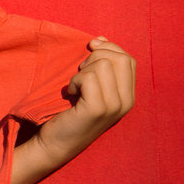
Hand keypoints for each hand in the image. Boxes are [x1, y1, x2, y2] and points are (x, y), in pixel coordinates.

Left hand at [39, 37, 134, 157]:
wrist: (55, 143)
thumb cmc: (70, 112)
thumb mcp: (92, 86)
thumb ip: (101, 64)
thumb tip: (100, 40)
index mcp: (128, 96)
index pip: (128, 59)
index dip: (109, 49)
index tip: (89, 51)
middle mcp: (126, 102)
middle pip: (120, 58)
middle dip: (96, 57)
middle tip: (79, 72)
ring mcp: (114, 107)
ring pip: (103, 65)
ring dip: (82, 71)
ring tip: (75, 87)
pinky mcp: (97, 109)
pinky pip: (88, 77)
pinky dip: (74, 81)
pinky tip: (70, 94)